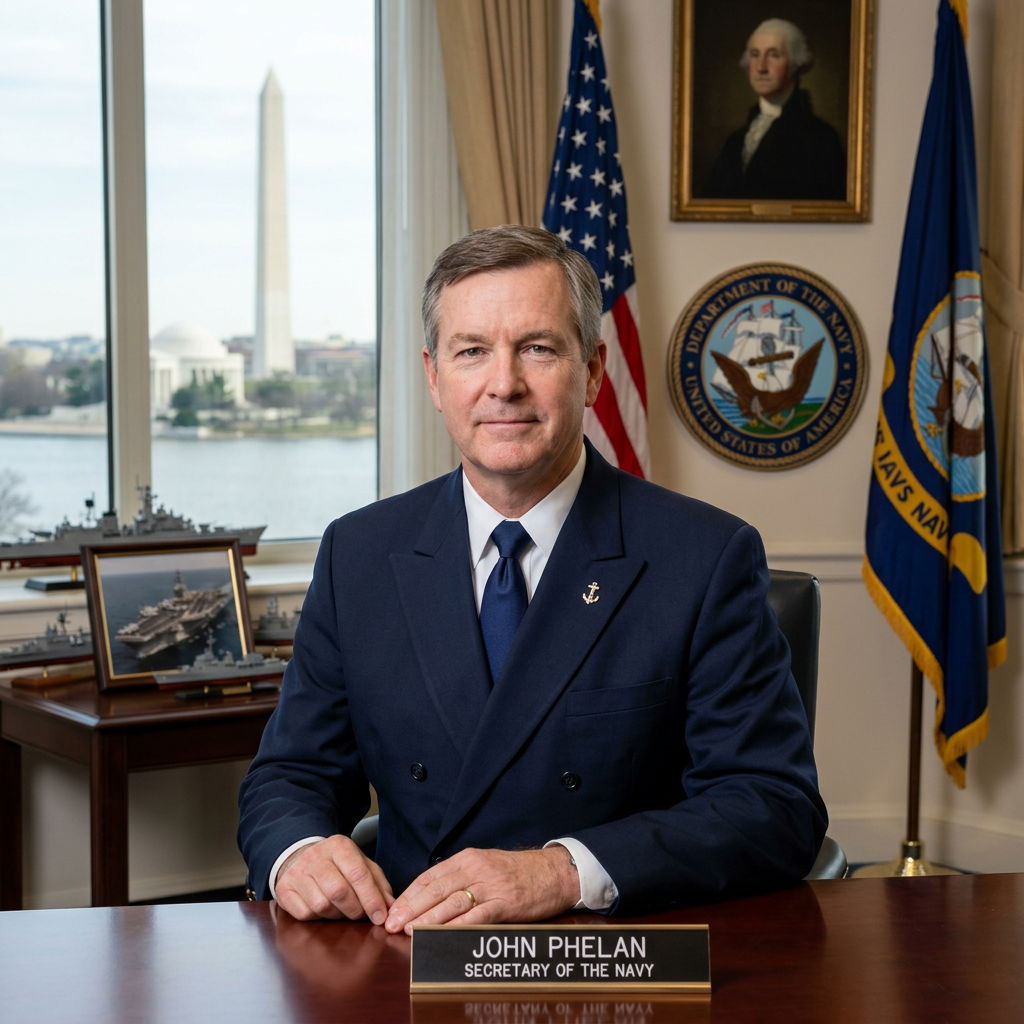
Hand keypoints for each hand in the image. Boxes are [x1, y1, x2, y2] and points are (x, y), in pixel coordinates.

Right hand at [274, 835, 394, 922]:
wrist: (300, 857)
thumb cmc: (337, 865)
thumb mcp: (360, 865)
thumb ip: (378, 883)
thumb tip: (391, 906)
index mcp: (339, 846)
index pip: (358, 874)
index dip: (371, 899)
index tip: (380, 917)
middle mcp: (316, 856)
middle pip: (339, 892)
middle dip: (355, 910)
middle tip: (361, 915)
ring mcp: (297, 872)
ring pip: (322, 905)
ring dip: (337, 915)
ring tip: (342, 910)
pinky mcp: (284, 890)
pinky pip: (305, 914)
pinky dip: (318, 918)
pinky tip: (323, 910)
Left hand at [384, 845, 579, 934]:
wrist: (553, 871)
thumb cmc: (518, 872)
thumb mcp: (485, 865)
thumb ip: (460, 877)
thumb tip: (428, 898)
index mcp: (467, 858)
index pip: (430, 876)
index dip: (409, 894)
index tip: (392, 910)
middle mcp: (476, 868)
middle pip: (436, 889)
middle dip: (411, 908)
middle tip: (392, 924)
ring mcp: (491, 885)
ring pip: (452, 902)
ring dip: (428, 918)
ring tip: (409, 931)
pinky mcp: (505, 902)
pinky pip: (477, 915)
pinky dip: (457, 926)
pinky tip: (442, 935)